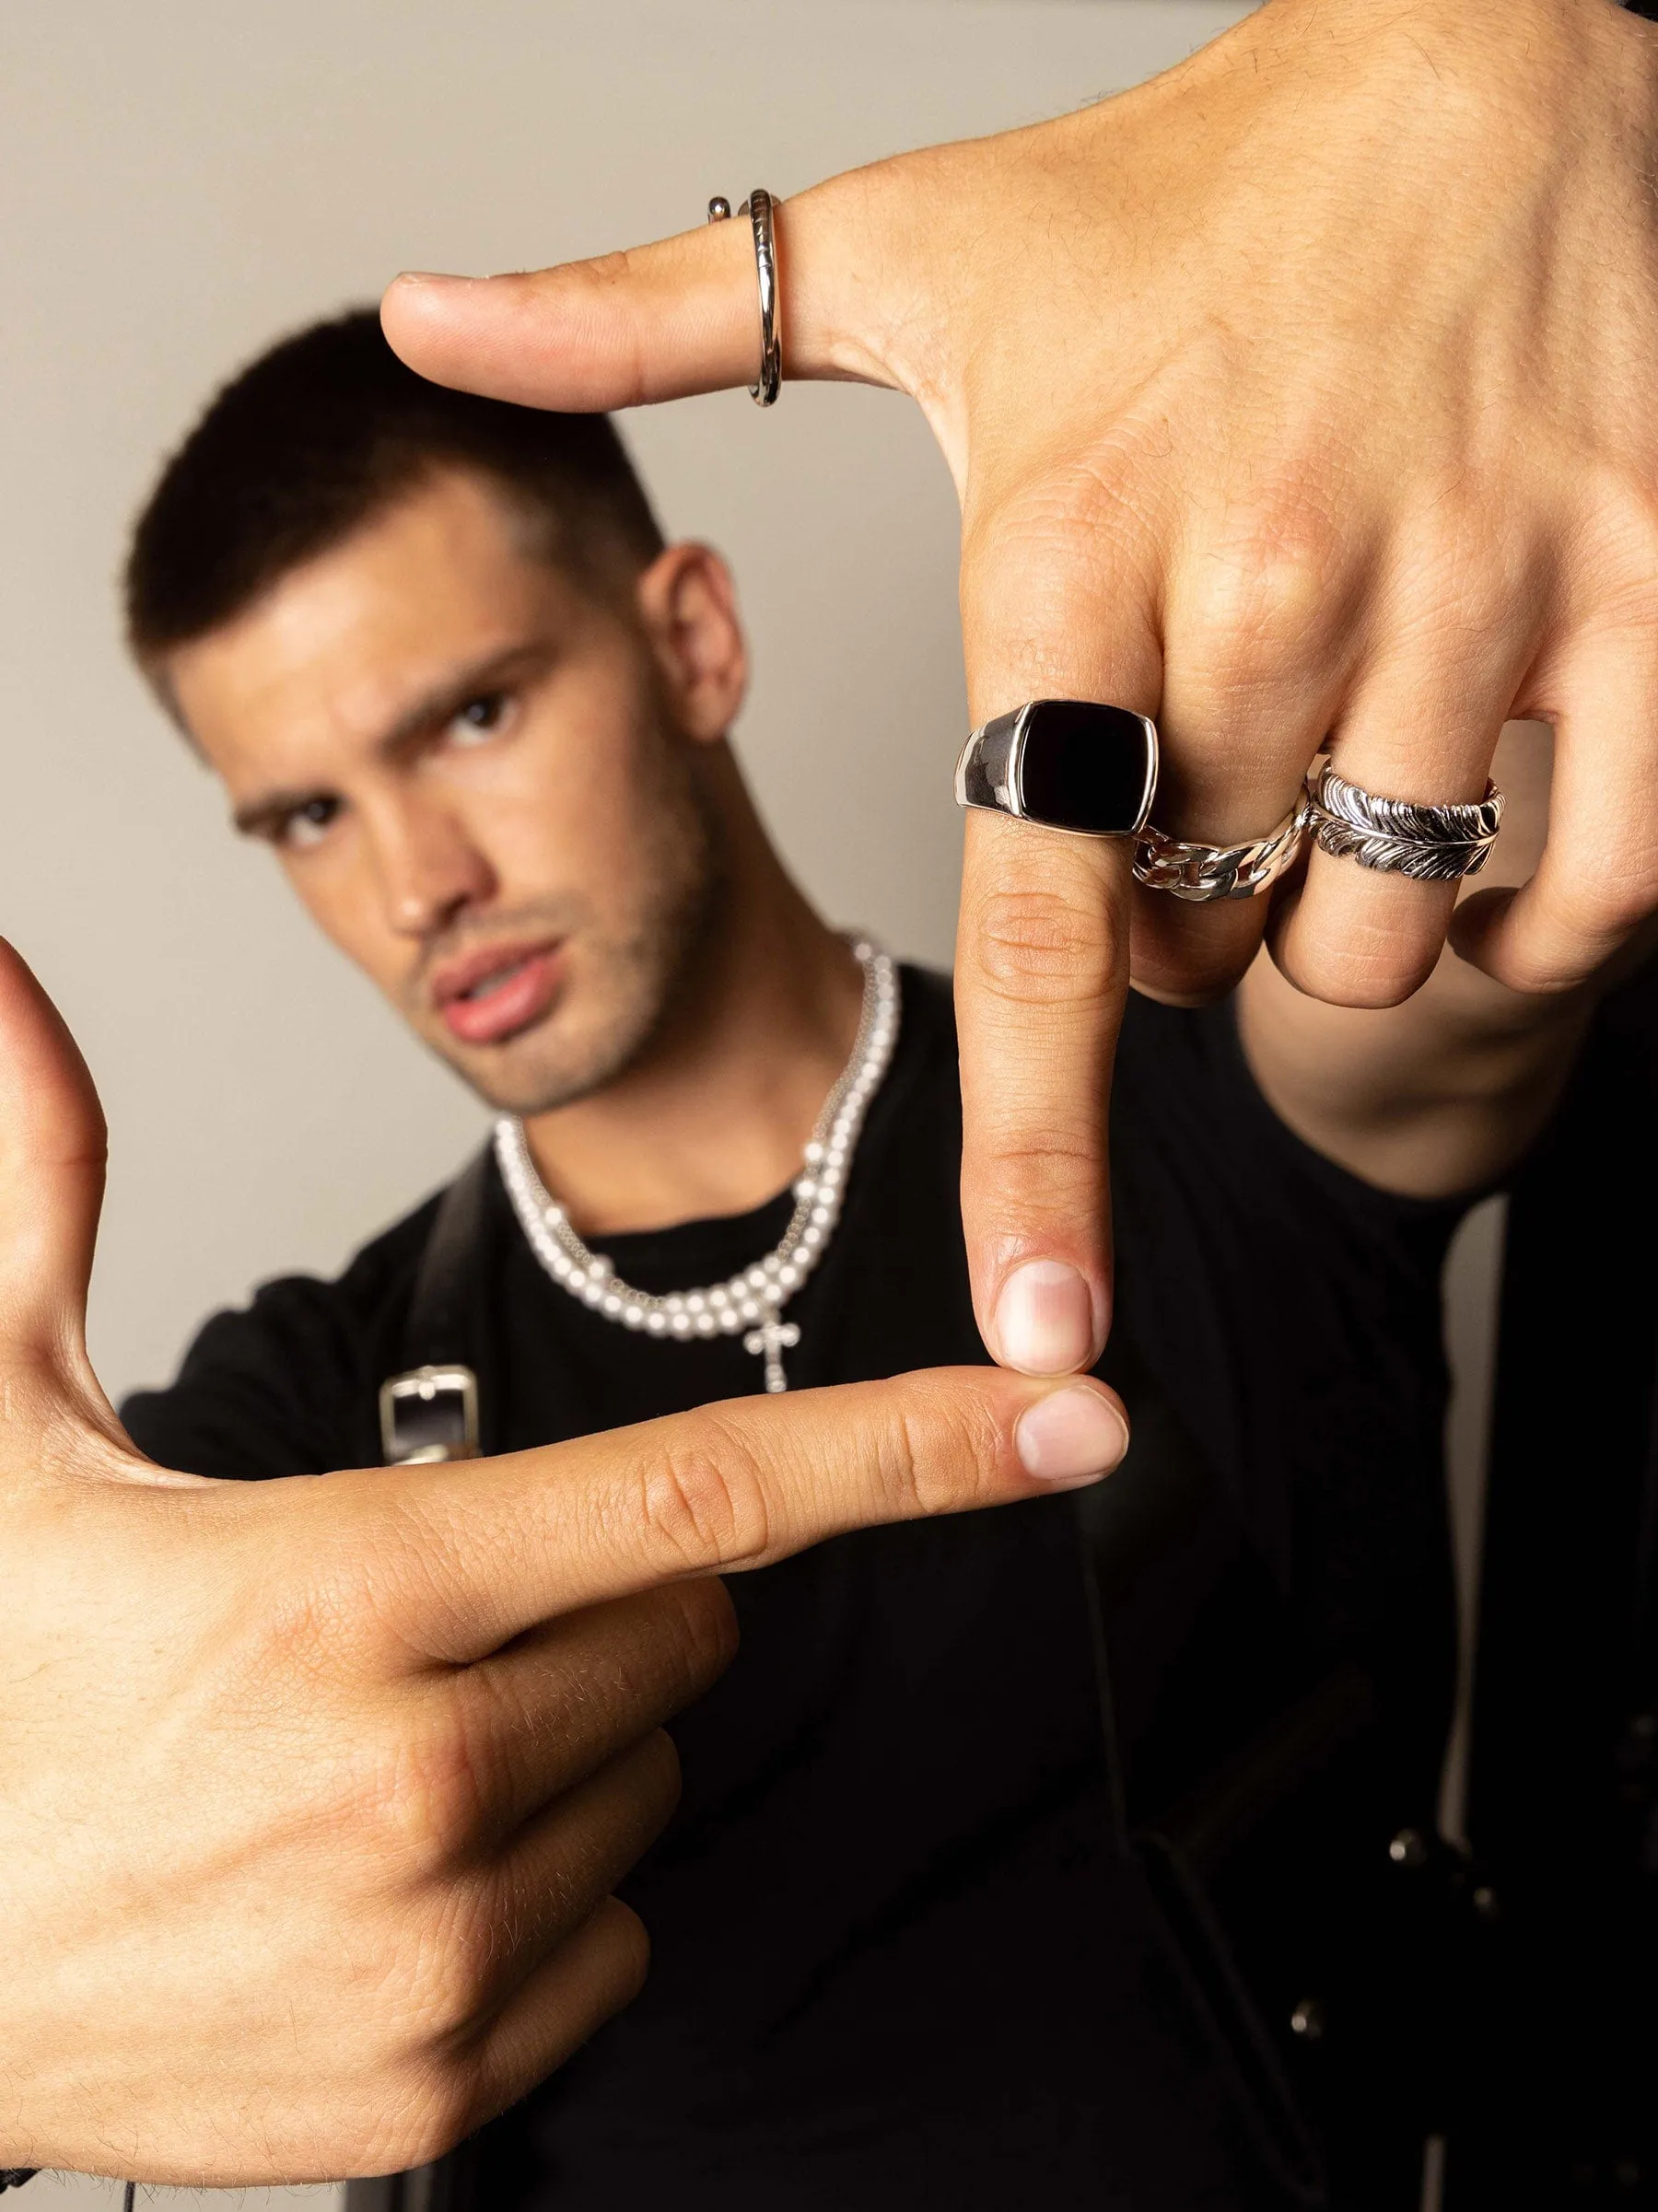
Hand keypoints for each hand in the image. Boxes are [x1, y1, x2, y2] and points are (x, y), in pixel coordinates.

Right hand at [0, 943, 1124, 2184]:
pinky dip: (540, 1887)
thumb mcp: (1, 1435)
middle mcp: (422, 1774)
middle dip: (606, 1596)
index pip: (696, 1490)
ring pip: (651, 1780)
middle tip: (426, 1612)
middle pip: (684, 1630)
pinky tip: (380, 1873)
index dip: (905, 1438)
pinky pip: (613, 1934)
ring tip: (366, 1750)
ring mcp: (438, 1947)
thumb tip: (17, 994)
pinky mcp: (440, 2080)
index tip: (1063, 1414)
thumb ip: (43, 1202)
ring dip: (562, 1741)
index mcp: (348, 1586)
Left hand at [381, 0, 1657, 1372]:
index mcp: (1075, 551)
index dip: (1033, 1153)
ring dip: (1327, 909)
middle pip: (1204, 946)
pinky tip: (1483, 812)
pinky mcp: (1651, 599)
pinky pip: (1586, 887)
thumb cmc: (1178, 190)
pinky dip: (1527, 911)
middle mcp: (1273, 588)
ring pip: (1375, 932)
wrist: (1482, 59)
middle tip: (1186, 755)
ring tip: (1318, 752)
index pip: (1031, 926)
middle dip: (1174, 911)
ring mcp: (1479, 597)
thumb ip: (650, 320)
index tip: (1042, 1326)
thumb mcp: (897, 251)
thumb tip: (424, 321)